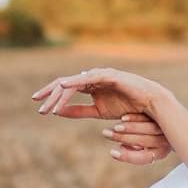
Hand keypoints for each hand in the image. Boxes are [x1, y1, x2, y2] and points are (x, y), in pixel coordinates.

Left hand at [28, 66, 167, 121]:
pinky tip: (63, 87)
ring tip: (50, 107)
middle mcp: (92, 77)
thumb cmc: (127, 106)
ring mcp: (99, 74)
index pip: (65, 88)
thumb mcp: (98, 112)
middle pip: (65, 83)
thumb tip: (59, 112)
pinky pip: (87, 78)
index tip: (39, 107)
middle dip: (50, 95)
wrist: (149, 103)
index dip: (51, 96)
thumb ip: (78, 111)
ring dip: (60, 95)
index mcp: (89, 85)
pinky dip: (74, 82)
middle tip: (39, 107)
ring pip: (74, 82)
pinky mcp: (108, 75)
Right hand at [101, 112, 172, 165]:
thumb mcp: (142, 146)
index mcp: (159, 152)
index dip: (128, 157)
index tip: (112, 153)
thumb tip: (115, 152)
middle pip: (144, 140)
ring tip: (115, 127)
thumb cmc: (149, 137)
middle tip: (106, 134)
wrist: (169, 116)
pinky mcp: (163, 113)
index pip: (144, 158)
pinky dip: (135, 117)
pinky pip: (149, 115)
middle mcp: (165, 140)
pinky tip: (123, 117)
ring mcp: (165, 126)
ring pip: (148, 128)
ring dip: (130, 128)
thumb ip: (131, 150)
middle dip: (124, 138)